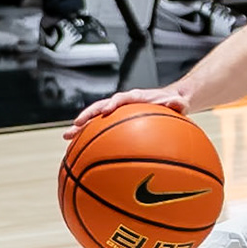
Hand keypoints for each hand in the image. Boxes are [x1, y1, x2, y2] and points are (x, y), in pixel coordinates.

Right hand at [65, 86, 192, 139]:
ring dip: (81, 127)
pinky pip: (100, 129)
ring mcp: (118, 112)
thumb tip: (175, 103)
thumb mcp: (180, 102)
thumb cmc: (176, 102)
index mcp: (137, 97)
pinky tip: (79, 151)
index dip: (112, 104)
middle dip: (87, 115)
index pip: (121, 98)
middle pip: (101, 107)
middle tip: (74, 126)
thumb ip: (177, 103)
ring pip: (96, 118)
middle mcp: (124, 103)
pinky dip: (89, 137)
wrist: (171, 100)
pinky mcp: (117, 121)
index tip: (105, 112)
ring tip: (67, 138)